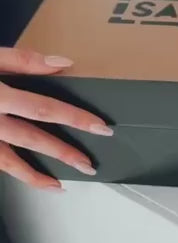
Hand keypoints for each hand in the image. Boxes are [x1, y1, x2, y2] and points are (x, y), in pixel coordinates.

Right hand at [0, 48, 112, 190]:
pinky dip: (18, 174)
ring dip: (40, 173)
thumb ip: (23, 59)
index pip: (44, 108)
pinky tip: (37, 181)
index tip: (99, 126)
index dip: (73, 117)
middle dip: (63, 151)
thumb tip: (63, 63)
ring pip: (12, 160)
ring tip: (66, 182)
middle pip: (32, 138)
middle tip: (90, 164)